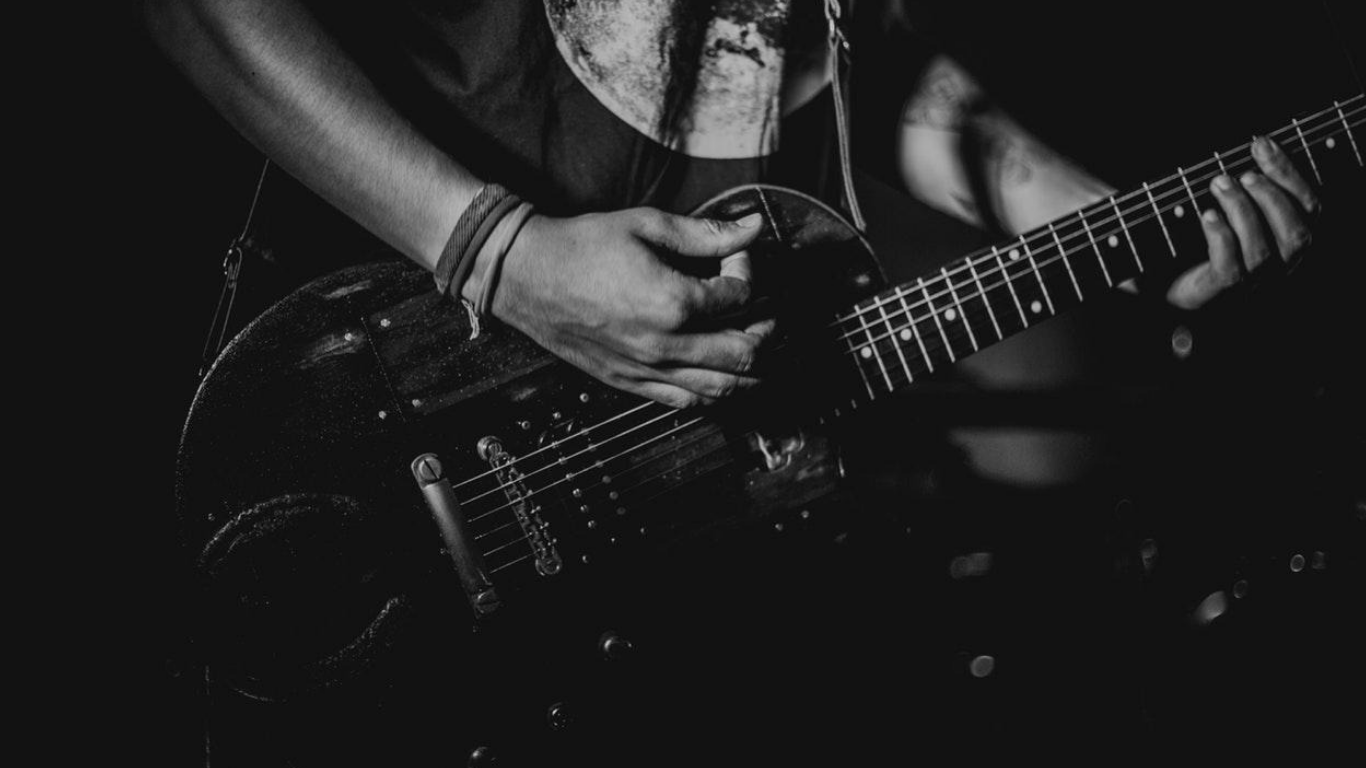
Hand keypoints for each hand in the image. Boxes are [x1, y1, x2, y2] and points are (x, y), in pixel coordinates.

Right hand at [487, 207, 773, 407]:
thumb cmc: (579, 248)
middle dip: (766, 327)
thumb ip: (705, 233)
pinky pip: (686, 402)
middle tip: (764, 308)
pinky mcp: (629, 382)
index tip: (739, 256)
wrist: (526, 275)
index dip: (749, 270)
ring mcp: (647, 369)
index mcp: (672, 302)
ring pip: (722, 388)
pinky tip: (721, 376)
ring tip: (755, 347)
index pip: (740, 296)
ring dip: (750, 371)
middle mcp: (664, 344)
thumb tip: (751, 227)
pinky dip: (714, 392)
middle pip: (744, 352)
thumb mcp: (646, 225)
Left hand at [1167, 136, 1319, 308]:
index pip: (1309, 207)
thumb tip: (1257, 141)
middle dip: (1271, 196)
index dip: (1289, 173)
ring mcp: (1251, 285)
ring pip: (1263, 251)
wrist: (1163, 287)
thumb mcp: (1226, 206)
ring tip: (1219, 183)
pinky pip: (1230, 269)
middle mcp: (1279, 266)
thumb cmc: (1201, 240)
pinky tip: (1207, 215)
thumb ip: (1245, 182)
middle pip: (1297, 233)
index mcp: (1288, 240)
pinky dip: (1221, 238)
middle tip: (1241, 172)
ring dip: (1242, 211)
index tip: (1261, 144)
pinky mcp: (1220, 295)